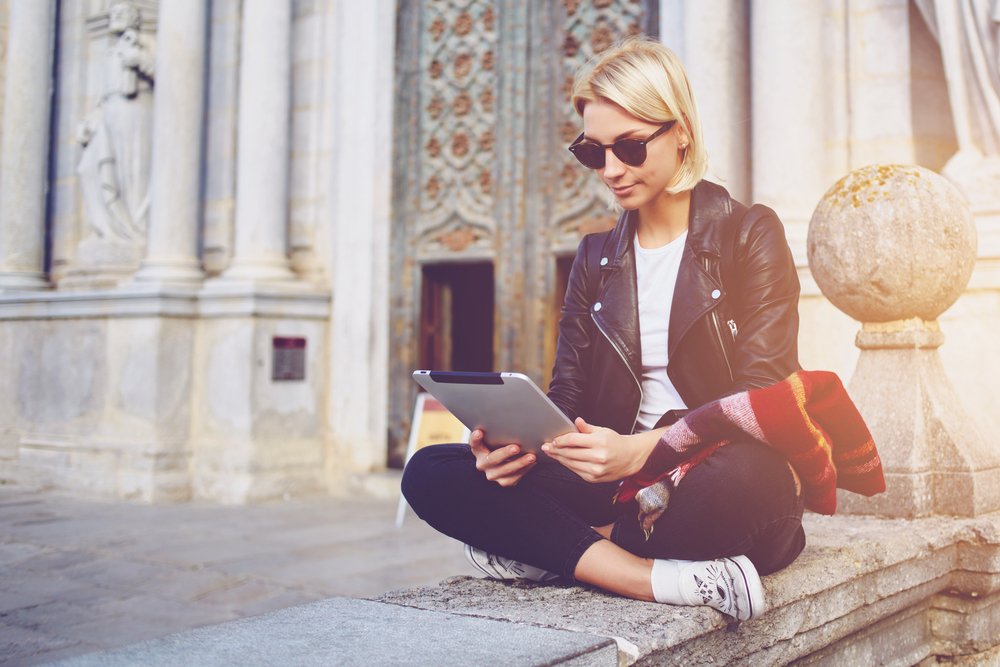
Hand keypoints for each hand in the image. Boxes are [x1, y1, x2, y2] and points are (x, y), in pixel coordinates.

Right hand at [470, 429, 536, 486]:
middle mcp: (483, 464)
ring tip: (532, 456)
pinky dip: (525, 469)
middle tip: (516, 447)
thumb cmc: (500, 445)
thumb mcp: (495, 439)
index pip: (474, 444)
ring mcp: (492, 475)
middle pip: (493, 459)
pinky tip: (532, 463)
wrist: (503, 463)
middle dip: (505, 453)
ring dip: (520, 463)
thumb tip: (511, 418)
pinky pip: (514, 478)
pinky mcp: (503, 482)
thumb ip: (498, 433)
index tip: (479, 432)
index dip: (475, 439)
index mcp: (478, 451)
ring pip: (506, 470)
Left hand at [542, 417, 659, 482]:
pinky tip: (562, 459)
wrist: (630, 458)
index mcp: (600, 442)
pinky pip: (575, 471)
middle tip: (546, 447)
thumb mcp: (603, 431)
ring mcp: (596, 470)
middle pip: (569, 453)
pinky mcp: (593, 478)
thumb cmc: (615, 442)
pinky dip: (567, 465)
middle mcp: (598, 457)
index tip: (553, 440)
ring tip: (551, 453)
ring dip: (559, 458)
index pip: (573, 440)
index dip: (560, 440)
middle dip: (555, 450)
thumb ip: (587, 428)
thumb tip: (576, 421)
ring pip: (570, 463)